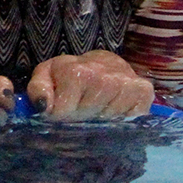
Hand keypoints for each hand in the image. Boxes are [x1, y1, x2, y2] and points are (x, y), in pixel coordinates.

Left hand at [25, 49, 152, 120]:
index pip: (64, 108)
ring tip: (98, 108)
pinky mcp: (144, 90)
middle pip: (88, 113)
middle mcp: (102, 72)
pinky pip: (135, 114)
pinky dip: (125, 117)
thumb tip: (43, 106)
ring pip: (111, 116)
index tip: (62, 109)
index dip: (61, 114)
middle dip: (82, 116)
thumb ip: (38, 90)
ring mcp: (126, 80)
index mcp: (74, 69)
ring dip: (102, 117)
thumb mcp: (46, 77)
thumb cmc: (68, 76)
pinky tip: (116, 109)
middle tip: (81, 109)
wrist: (99, 64)